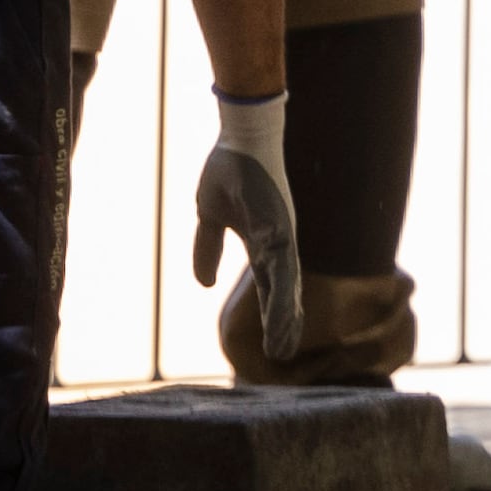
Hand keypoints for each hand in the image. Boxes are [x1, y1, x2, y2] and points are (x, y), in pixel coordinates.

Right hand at [192, 88, 305, 372]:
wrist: (240, 136)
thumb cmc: (230, 171)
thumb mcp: (210, 216)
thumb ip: (208, 248)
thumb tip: (205, 283)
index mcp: (265, 242)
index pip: (270, 285)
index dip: (274, 313)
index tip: (277, 340)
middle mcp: (280, 243)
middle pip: (284, 291)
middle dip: (285, 324)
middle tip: (283, 355)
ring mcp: (282, 236)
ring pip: (286, 285)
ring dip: (285, 317)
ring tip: (284, 346)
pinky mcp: (278, 228)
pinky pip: (280, 267)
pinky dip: (281, 292)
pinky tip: (282, 314)